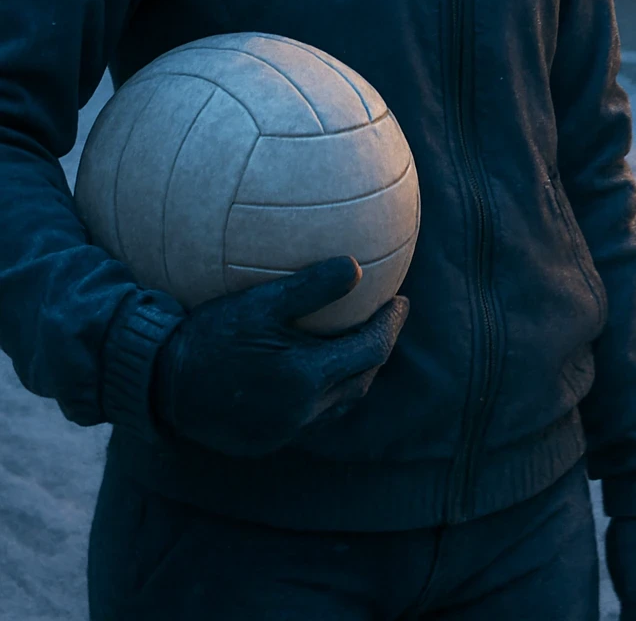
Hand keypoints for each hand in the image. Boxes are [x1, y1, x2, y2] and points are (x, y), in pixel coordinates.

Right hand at [151, 255, 408, 458]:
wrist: (158, 383)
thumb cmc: (209, 336)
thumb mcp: (260, 303)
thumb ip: (310, 287)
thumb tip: (357, 267)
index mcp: (306, 379)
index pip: (371, 351)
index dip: (391, 324)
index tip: (400, 300)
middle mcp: (301, 413)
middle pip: (361, 382)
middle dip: (378, 350)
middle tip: (385, 320)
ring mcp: (283, 433)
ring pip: (339, 406)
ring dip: (355, 376)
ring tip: (358, 346)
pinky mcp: (264, 443)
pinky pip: (312, 421)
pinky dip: (326, 396)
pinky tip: (316, 374)